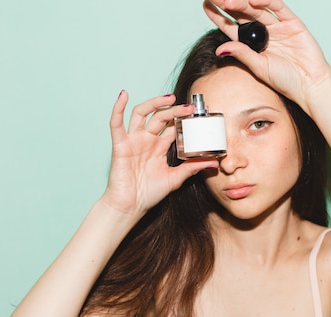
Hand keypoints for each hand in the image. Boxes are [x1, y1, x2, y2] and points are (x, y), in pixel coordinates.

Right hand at [102, 91, 218, 215]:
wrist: (130, 206)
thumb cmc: (149, 193)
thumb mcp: (176, 179)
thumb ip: (192, 168)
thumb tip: (214, 163)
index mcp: (159, 147)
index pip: (173, 126)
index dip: (184, 118)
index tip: (198, 112)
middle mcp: (146, 140)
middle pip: (160, 117)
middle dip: (174, 110)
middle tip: (190, 107)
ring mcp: (133, 141)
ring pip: (141, 114)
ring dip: (154, 103)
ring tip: (169, 98)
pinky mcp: (120, 145)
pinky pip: (116, 123)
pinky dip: (118, 108)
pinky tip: (124, 95)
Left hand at [203, 0, 330, 113]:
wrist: (309, 85)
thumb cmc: (285, 81)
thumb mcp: (258, 67)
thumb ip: (241, 54)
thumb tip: (219, 49)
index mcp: (252, 45)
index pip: (231, 26)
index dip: (219, 16)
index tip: (206, 5)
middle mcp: (263, 33)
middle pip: (242, 13)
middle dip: (228, 4)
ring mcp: (278, 26)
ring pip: (257, 9)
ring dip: (243, 2)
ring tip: (228, 0)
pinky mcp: (292, 23)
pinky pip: (278, 8)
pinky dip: (266, 2)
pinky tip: (253, 0)